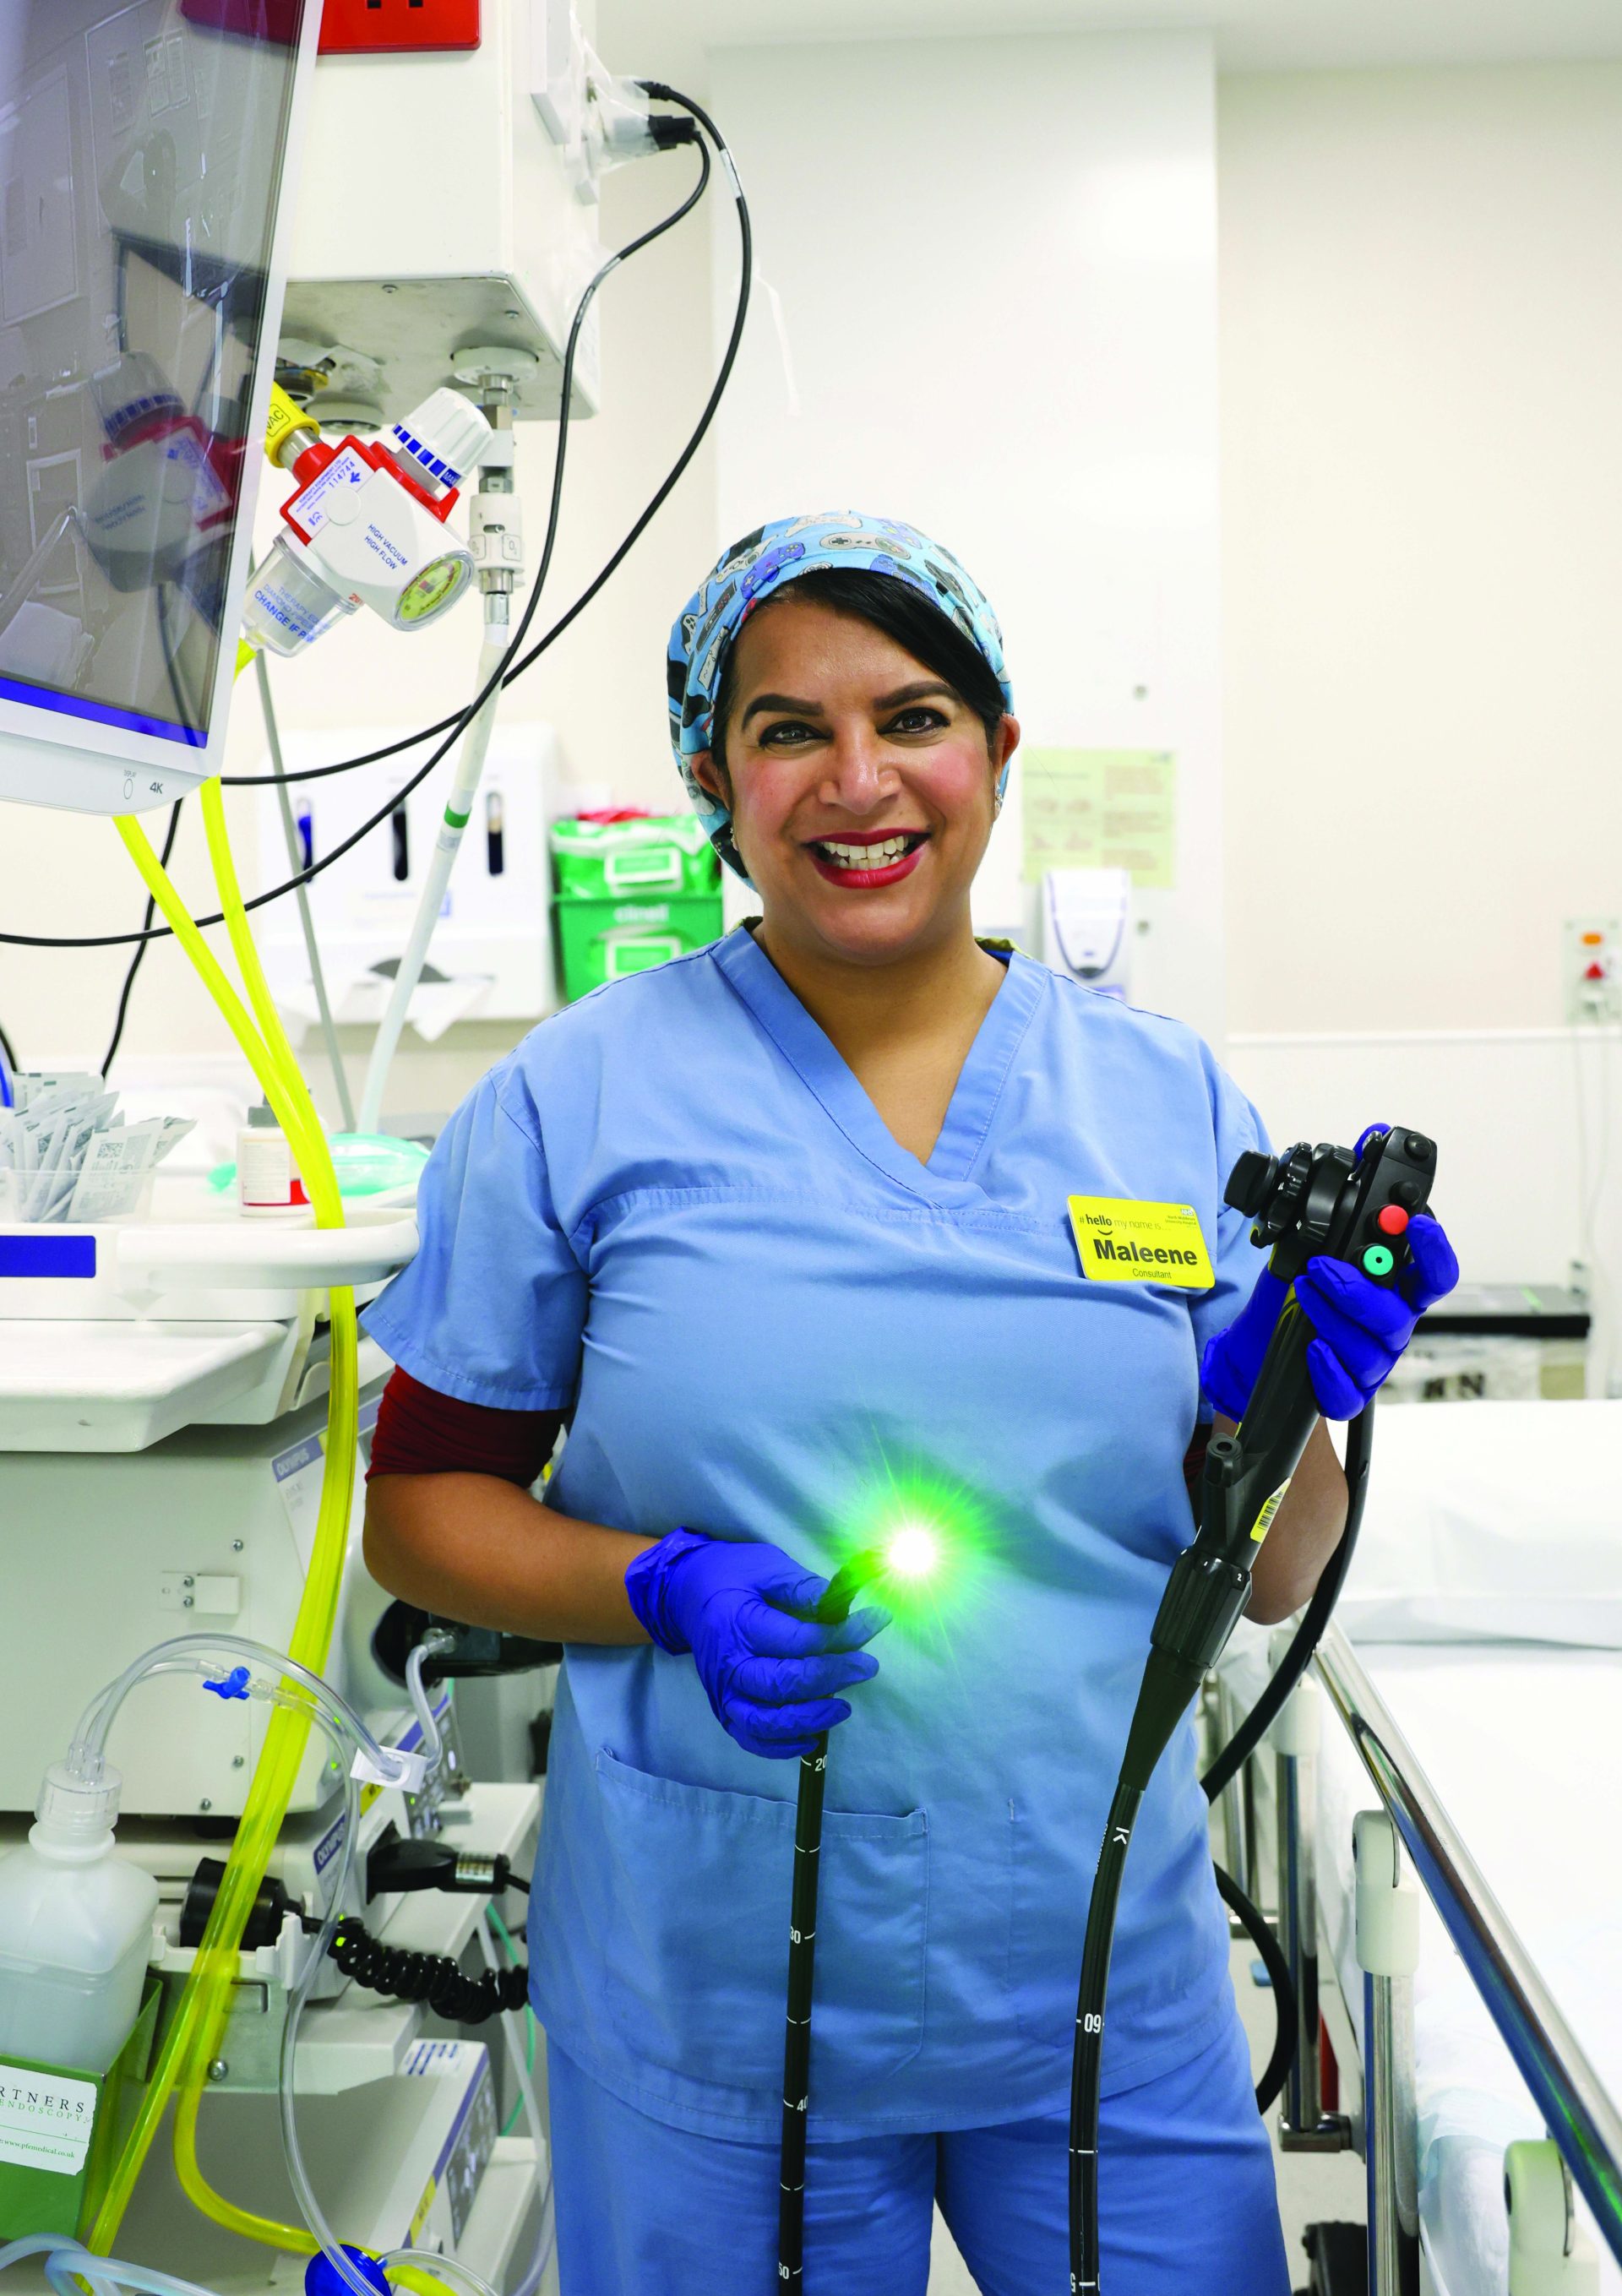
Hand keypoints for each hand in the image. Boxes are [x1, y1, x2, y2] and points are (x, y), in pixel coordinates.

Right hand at [625, 1529, 885, 1758]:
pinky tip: (812, 1736)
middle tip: (867, 1666)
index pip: (796, 1640)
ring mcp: (723, 1692)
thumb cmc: (733, 1576)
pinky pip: (751, 1739)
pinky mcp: (724, 1709)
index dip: (840, 1636)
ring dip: (809, 1719)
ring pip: (765, 1722)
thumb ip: (804, 1587)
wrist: (686, 1594)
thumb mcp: (767, 1565)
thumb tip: (846, 1606)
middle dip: (831, 1677)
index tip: (874, 1622)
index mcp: (737, 1622)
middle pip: (782, 1684)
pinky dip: (780, 1747)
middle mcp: (727, 1664)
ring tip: (843, 1707)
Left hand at [1201, 1214, 1459, 1422]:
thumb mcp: (1313, 1255)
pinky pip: (1349, 1393)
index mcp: (1398, 1291)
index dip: (1434, 1251)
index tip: (1416, 1224)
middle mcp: (1393, 1327)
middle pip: (1400, 1315)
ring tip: (1303, 1291)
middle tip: (1323, 1267)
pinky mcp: (1350, 1394)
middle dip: (1360, 1289)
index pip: (1435, 1275)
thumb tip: (1338, 1182)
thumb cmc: (1299, 1296)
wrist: (1259, 1346)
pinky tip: (1313, 1348)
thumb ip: (1335, 1232)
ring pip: (1370, 1350)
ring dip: (1332, 1317)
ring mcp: (1374, 1363)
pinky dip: (1330, 1371)